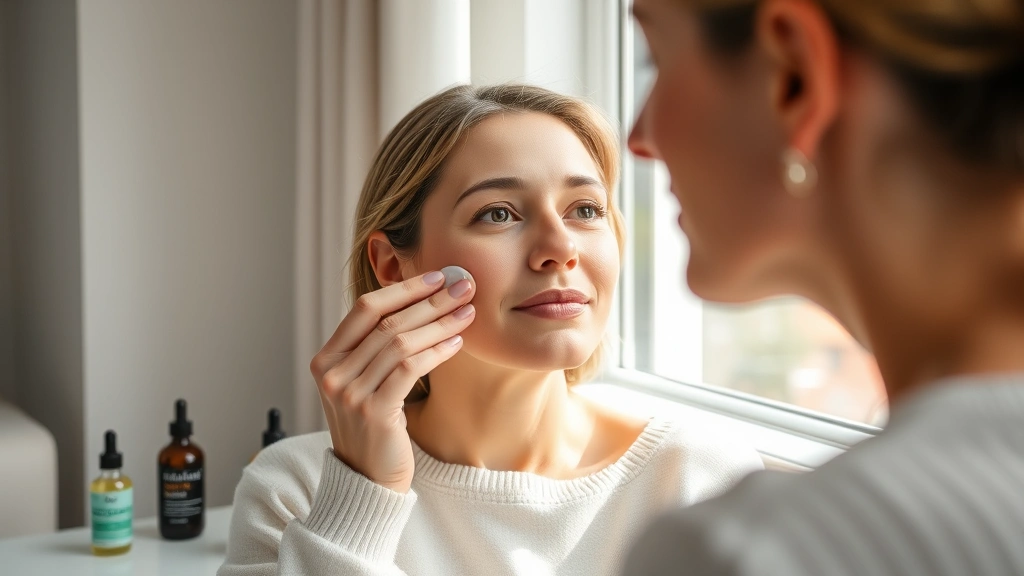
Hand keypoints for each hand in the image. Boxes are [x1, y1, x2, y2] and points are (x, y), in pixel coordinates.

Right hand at [309, 271, 475, 492]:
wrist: (368, 481)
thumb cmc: (375, 427)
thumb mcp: (365, 382)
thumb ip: (376, 348)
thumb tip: (421, 302)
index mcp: (326, 359)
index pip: (365, 309)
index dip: (402, 289)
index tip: (436, 276)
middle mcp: (332, 373)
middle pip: (386, 322)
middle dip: (429, 300)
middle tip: (462, 285)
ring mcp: (349, 393)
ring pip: (400, 343)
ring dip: (439, 323)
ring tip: (467, 312)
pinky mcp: (373, 411)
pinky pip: (409, 369)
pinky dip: (436, 352)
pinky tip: (457, 343)